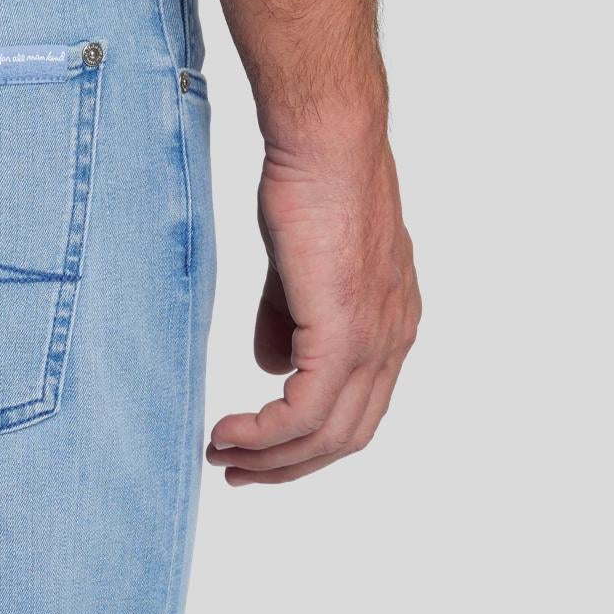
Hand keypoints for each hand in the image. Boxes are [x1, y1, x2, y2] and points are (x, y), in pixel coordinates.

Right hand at [207, 125, 418, 485]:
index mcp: (391, 325)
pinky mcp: (345, 332)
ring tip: (220, 455)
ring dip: (271, 456)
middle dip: (287, 465)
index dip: (307, 441)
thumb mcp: (298, 269)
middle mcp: (394, 339)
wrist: (327, 143)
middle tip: (233, 470)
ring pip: (328, 433)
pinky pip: (307, 410)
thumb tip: (272, 369)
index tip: (256, 449)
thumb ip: (289, 323)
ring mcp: (375, 339)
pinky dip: (267, 433)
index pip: (357, 409)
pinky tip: (229, 430)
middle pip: (347, 436)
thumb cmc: (311, 185)